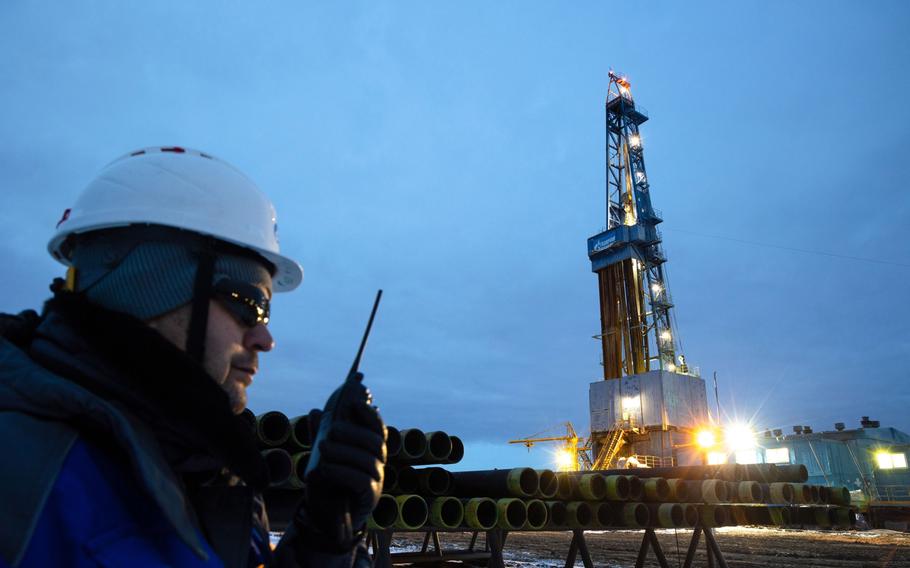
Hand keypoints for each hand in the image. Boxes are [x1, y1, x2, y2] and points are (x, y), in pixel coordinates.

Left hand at [298, 376, 385, 548]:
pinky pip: (361, 481)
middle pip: (375, 443)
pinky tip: (325, 469)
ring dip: (344, 451)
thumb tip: (315, 411)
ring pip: (368, 460)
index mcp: (370, 450)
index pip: (377, 429)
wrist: (324, 516)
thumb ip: (319, 435)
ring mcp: (376, 481)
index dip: (369, 415)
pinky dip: (342, 472)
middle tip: (332, 429)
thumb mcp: (320, 456)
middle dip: (354, 432)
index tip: (355, 403)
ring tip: (322, 447)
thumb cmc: (326, 481)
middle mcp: (378, 464)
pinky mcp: (370, 498)